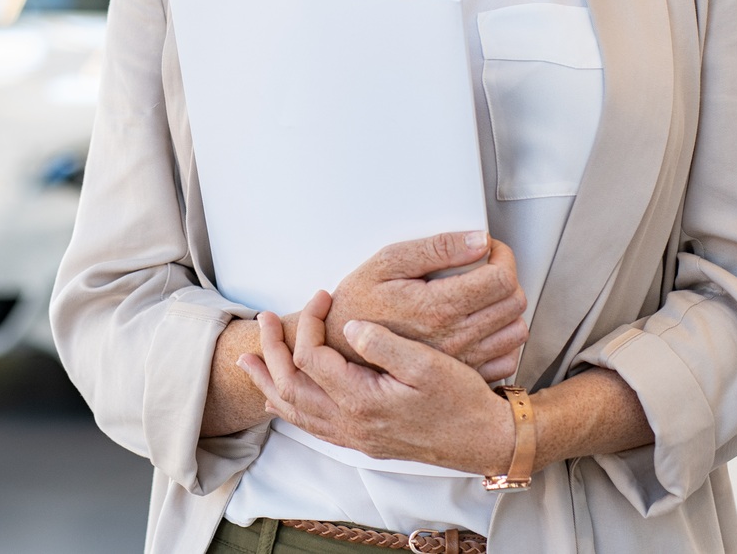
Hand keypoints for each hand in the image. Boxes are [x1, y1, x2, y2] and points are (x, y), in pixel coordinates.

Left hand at [241, 292, 516, 474]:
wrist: (485, 439)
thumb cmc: (461, 400)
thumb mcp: (426, 364)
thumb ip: (383, 344)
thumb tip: (349, 328)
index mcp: (361, 400)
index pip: (311, 356)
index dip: (309, 321)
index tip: (323, 295)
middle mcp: (350, 423)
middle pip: (289, 387)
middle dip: (270, 351)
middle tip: (265, 319)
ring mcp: (354, 436)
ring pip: (295, 412)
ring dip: (269, 382)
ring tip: (251, 362)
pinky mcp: (362, 441)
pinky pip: (311, 427)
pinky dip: (289, 409)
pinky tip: (283, 399)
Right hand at [299, 232, 528, 381]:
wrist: (342, 348)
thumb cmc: (358, 304)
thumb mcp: (387, 262)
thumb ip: (436, 248)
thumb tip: (477, 241)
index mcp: (439, 306)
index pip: (501, 279)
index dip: (502, 256)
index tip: (487, 249)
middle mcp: (455, 337)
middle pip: (514, 302)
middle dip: (506, 277)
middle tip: (485, 268)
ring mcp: (462, 360)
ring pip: (516, 331)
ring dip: (506, 308)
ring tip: (484, 296)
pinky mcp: (463, 375)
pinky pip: (506, 358)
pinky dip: (502, 339)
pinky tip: (482, 324)